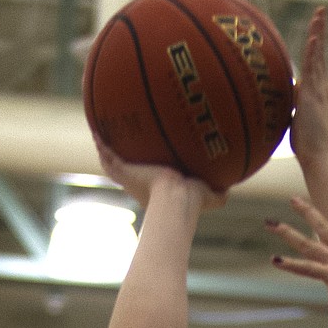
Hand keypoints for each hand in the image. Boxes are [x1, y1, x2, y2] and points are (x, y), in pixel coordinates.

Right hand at [92, 135, 226, 213]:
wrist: (175, 201)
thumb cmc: (193, 201)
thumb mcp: (211, 195)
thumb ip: (221, 192)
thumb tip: (231, 190)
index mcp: (160, 183)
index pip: (153, 170)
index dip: (151, 161)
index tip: (152, 150)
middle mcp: (143, 180)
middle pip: (130, 163)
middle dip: (125, 151)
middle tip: (121, 134)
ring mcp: (131, 176)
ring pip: (115, 158)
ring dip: (107, 144)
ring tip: (100, 127)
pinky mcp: (122, 172)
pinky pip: (107, 155)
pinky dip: (101, 142)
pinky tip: (95, 128)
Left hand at [290, 7, 327, 170]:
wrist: (318, 157)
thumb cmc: (306, 145)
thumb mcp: (296, 119)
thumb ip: (291, 104)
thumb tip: (281, 97)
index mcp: (318, 92)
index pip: (316, 62)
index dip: (315, 44)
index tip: (315, 29)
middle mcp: (321, 87)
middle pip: (320, 53)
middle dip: (320, 31)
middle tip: (321, 11)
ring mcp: (319, 90)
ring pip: (318, 56)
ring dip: (319, 34)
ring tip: (320, 14)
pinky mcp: (313, 96)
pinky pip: (313, 69)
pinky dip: (313, 52)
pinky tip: (313, 38)